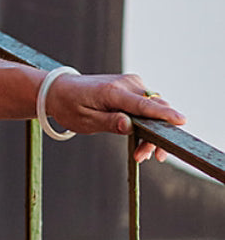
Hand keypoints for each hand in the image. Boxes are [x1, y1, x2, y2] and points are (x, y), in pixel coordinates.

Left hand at [46, 72, 185, 162]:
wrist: (59, 90)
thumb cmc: (69, 106)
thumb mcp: (84, 120)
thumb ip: (108, 122)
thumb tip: (130, 125)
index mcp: (111, 91)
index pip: (143, 104)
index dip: (163, 114)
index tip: (181, 121)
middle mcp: (125, 83)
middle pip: (154, 110)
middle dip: (155, 135)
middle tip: (145, 156)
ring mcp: (131, 83)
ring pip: (155, 109)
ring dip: (152, 132)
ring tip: (142, 154)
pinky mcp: (133, 87)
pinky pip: (148, 106)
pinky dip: (148, 123)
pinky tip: (142, 141)